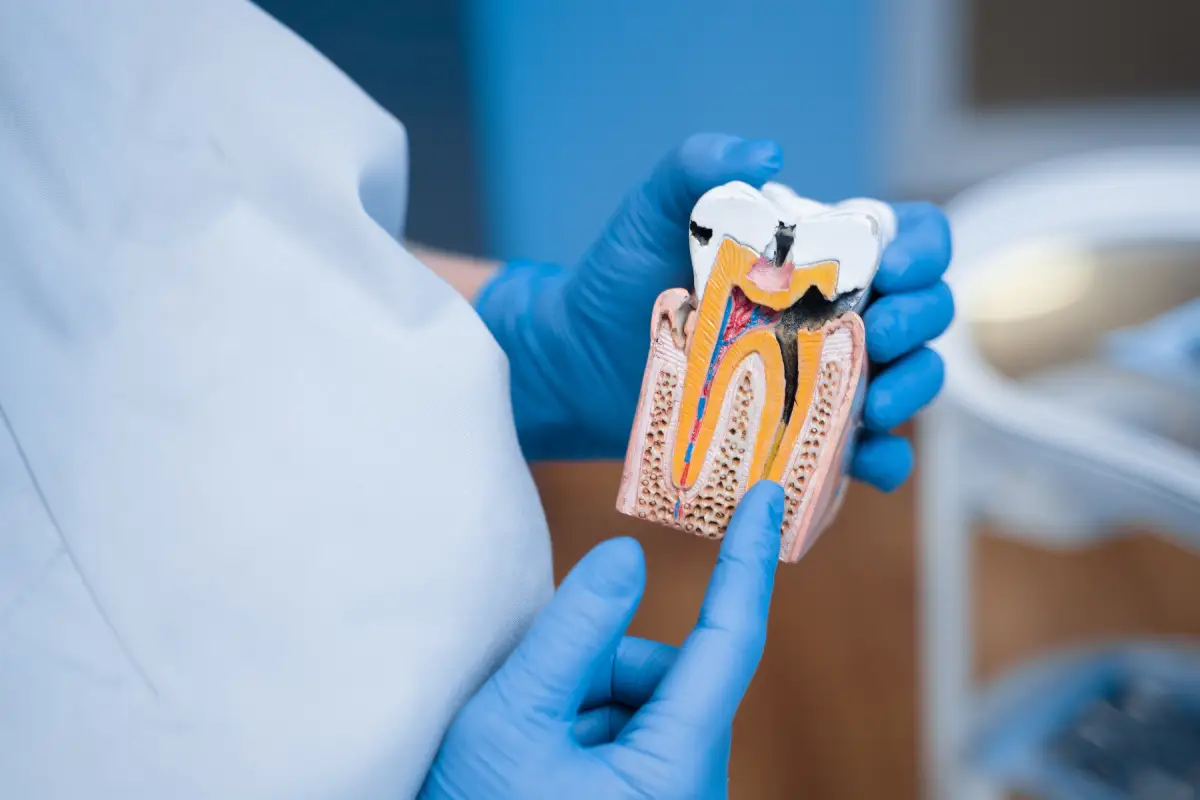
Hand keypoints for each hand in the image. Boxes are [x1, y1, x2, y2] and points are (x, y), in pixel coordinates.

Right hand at [419, 482, 785, 799]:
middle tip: (530, 707)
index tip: (765, 497)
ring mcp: (670, 797)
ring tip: (525, 750)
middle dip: (595, 666)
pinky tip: (537, 763)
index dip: (747, 562)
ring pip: (638, 701)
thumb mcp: (510, 719)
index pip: (728, 642)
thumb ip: (572, 631)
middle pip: (659, 673)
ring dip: (580, 700)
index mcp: (673, 771)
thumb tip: (630, 555)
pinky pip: (627, 732)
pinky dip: (581, 726)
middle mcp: (690, 788)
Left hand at [475, 134, 953, 490]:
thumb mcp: (653, 210)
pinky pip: (864, 453)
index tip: (892, 268)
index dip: (923, 249)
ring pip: (909, 381)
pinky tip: (871, 461)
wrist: (579, 360)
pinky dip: (884, 461)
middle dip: (919, 320)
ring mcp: (823, 376)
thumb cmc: (621, 278)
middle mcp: (836, 312)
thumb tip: (766, 154)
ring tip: (875, 405)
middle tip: (880, 334)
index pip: (907, 239)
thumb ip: (698, 165)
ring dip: (913, 390)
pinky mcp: (802, 433)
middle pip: (922, 311)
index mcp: (819, 253)